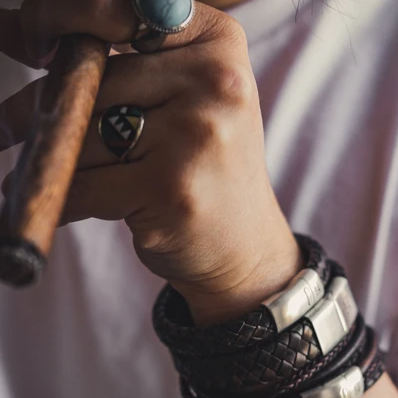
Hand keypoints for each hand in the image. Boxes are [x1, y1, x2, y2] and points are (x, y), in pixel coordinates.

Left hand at [0, 1, 301, 323]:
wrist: (245, 245)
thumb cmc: (205, 170)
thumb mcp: (187, 102)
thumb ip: (129, 65)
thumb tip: (18, 31)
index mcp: (218, 46)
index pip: (120, 9)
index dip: (60, 16)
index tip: (27, 39)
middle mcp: (215, 84)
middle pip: (93, 80)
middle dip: (44, 105)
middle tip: (8, 122)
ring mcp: (195, 138)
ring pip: (83, 136)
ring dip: (51, 159)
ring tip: (42, 171)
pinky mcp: (171, 191)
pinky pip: (83, 186)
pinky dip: (60, 201)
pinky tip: (58, 206)